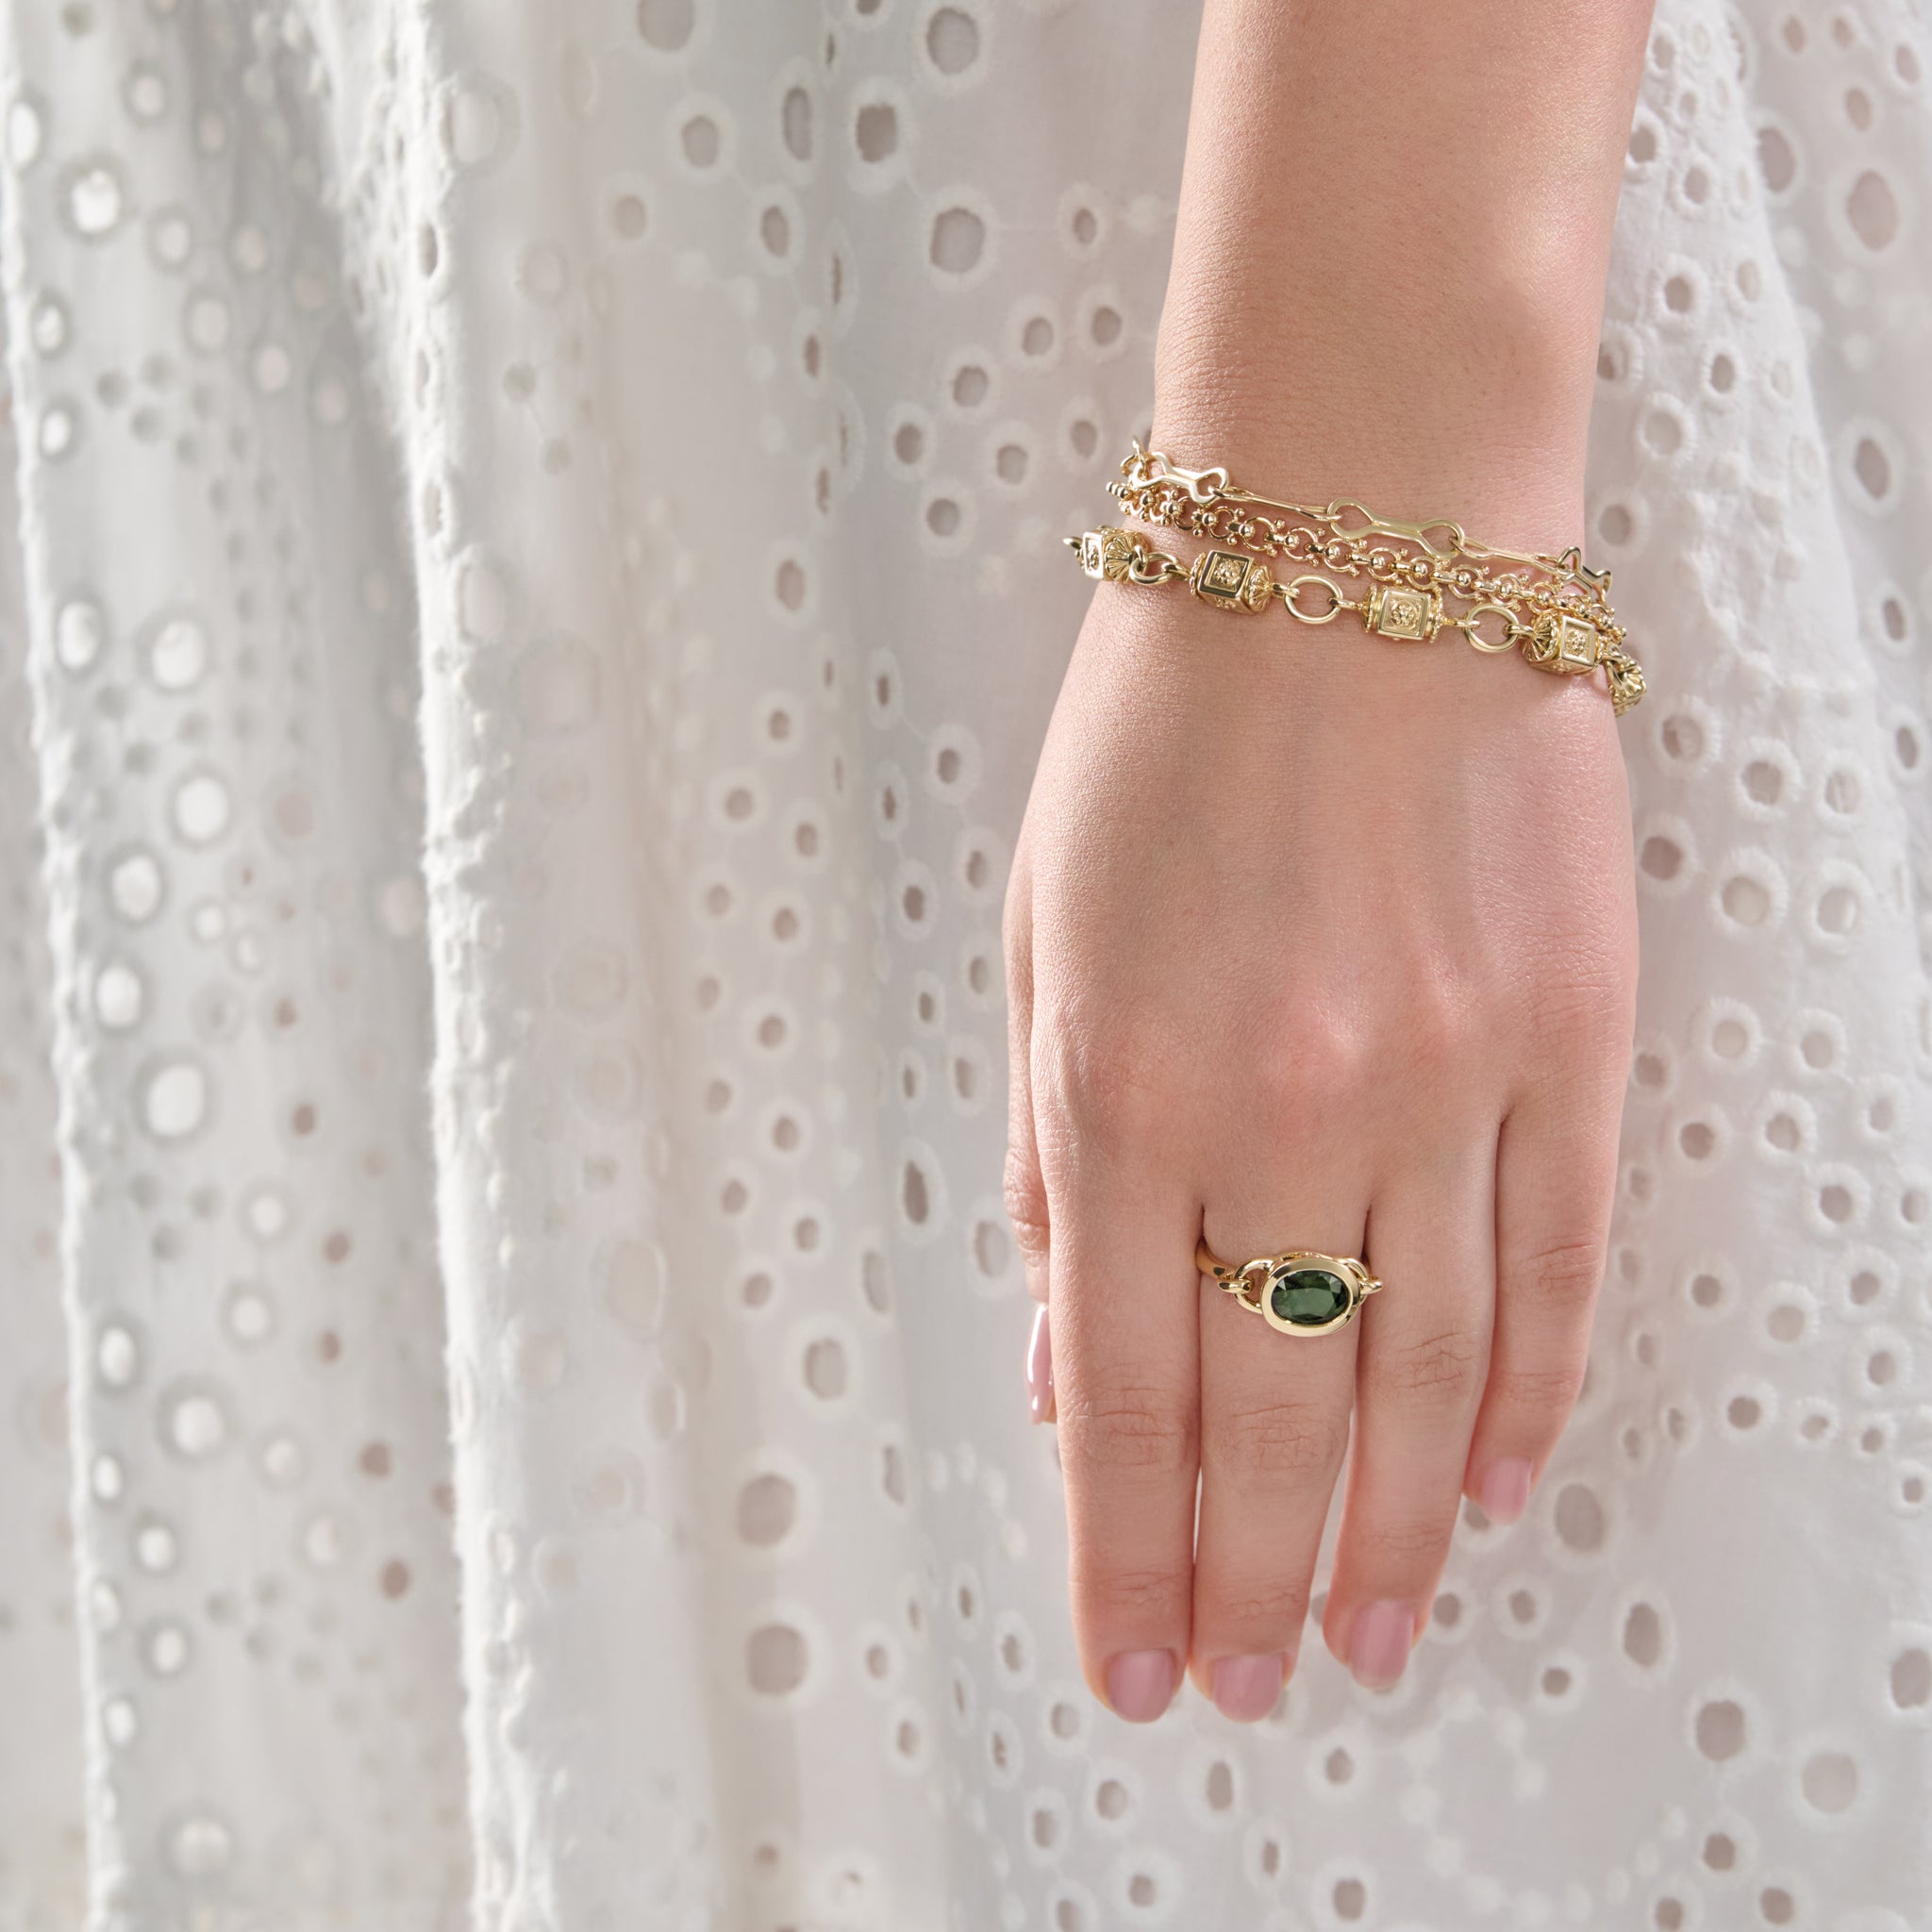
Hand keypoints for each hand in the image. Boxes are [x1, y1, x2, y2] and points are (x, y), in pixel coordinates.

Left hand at [1004, 563, 1636, 1719]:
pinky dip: (1525, 1393)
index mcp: (1124, 1085)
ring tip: (1362, 1637)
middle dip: (1242, 1579)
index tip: (1130, 1661)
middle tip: (1240, 1685)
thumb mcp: (1039, 933)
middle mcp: (1286, 1110)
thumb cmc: (1168, 723)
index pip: (1118, 1392)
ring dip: (1383, 1530)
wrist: (1353, 541)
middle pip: (1269, 1417)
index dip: (1121, 1553)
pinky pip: (1558, 1262)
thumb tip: (1065, 1346)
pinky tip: (1488, 1484)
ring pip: (1422, 1374)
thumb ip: (1052, 1154)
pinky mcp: (1570, 1035)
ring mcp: (1446, 1081)